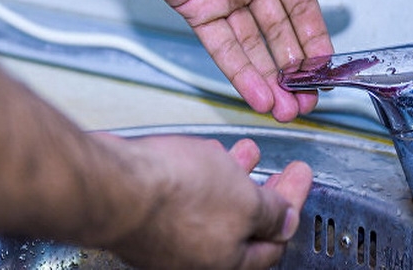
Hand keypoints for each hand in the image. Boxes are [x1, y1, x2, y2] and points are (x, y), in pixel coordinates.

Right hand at [102, 135, 312, 269]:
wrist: (112, 183)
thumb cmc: (174, 197)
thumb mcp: (244, 201)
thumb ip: (270, 213)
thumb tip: (285, 220)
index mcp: (225, 263)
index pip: (272, 243)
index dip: (292, 206)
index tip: (299, 179)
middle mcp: (195, 259)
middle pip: (243, 226)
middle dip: (265, 192)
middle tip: (280, 171)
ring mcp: (169, 238)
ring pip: (214, 207)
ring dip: (236, 176)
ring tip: (246, 153)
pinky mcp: (149, 215)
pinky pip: (188, 196)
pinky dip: (205, 175)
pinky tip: (208, 154)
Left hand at [117, 0, 353, 120]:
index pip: (303, 7)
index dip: (314, 40)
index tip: (324, 70)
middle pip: (280, 33)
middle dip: (294, 69)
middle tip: (306, 100)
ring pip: (253, 46)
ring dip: (269, 78)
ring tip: (285, 110)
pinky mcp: (197, 8)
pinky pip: (222, 45)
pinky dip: (240, 71)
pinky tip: (257, 94)